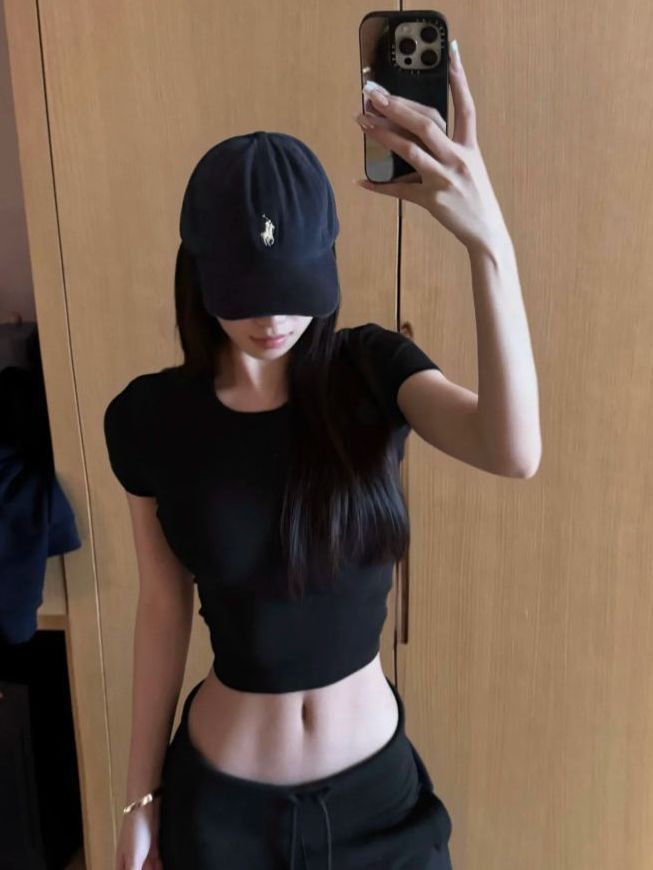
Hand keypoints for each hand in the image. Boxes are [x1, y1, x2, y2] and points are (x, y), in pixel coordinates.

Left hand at [354, 41, 508, 252]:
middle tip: (375, 94)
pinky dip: (380, 186)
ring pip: (410, 151)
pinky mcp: (432, 201)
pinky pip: (400, 191)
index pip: (465, 107)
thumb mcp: (469, 167)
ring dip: (384, 135)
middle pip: (427, 125)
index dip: (460, 81)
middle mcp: (458, 159)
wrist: (486, 231)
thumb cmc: (475, 197)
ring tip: (363, 122)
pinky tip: (361, 180)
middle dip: (399, 107)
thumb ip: (447, 150)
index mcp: (469, 147)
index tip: (452, 54)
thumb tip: (414, 137)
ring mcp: (444, 180)